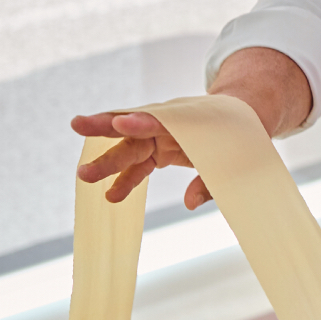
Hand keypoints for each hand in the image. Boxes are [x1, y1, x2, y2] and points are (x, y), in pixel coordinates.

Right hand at [69, 48, 310, 209]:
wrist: (243, 120)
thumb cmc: (240, 135)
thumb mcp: (235, 157)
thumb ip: (212, 179)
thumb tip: (190, 203)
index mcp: (188, 117)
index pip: (161, 117)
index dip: (140, 120)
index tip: (120, 122)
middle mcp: (169, 124)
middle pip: (134, 127)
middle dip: (106, 129)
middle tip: (77, 126)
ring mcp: (162, 136)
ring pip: (129, 146)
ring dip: (108, 161)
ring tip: (83, 176)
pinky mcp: (160, 150)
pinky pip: (139, 164)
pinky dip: (126, 179)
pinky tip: (111, 195)